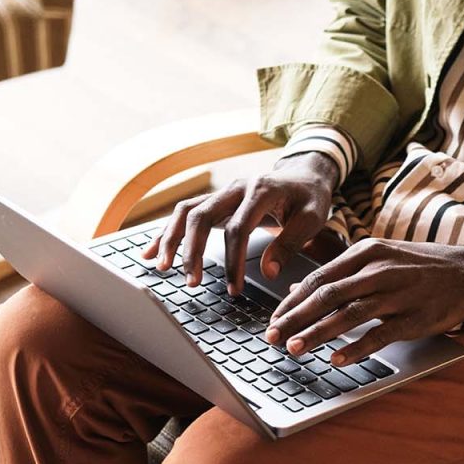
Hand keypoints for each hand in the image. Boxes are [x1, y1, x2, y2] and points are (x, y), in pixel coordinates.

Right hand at [141, 152, 338, 293]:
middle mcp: (236, 187)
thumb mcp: (312, 219)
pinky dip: (167, 232)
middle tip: (190, 282)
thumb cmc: (310, 198)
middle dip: (192, 251)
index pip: (238, 228)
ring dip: (171, 239)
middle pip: (202, 216)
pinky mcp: (216, 201)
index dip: (232, 260)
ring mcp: (222, 193)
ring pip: (186, 212)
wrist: (305, 175)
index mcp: (261, 190)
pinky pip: (185, 214)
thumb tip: (268, 272)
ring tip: (162, 267)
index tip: (234, 288)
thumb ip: (290, 244)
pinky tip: (151, 252)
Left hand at [265, 239, 463, 364]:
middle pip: (327, 295)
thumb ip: (343, 273)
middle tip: (272, 337)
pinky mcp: (414, 317)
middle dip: (295, 318)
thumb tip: (302, 292)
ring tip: (294, 349)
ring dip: (317, 333)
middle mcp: (379, 270)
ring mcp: (398, 294)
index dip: (292, 301)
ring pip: (348, 314)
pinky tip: (337, 359)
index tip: (274, 319)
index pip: (319, 278)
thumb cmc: (423, 266)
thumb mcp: (382, 257)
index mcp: (367, 252)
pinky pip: (379, 335)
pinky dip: (356, 347)